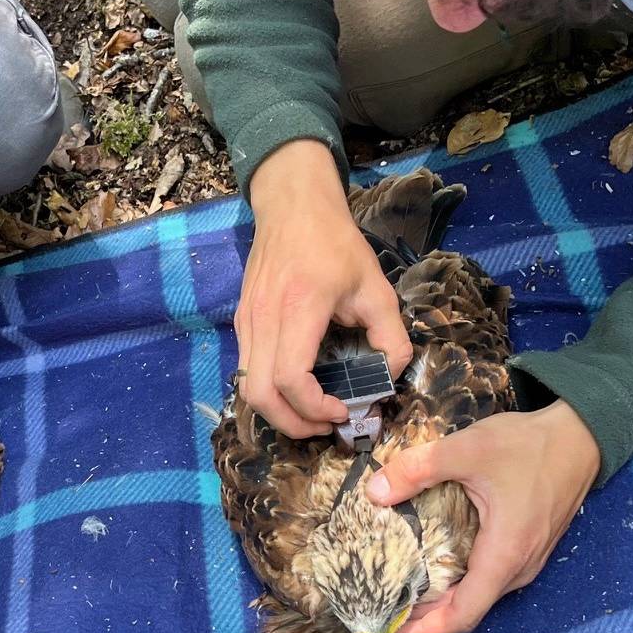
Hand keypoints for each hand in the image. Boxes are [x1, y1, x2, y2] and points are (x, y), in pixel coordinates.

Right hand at [238, 140, 411, 437]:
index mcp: (299, 308)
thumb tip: (390, 376)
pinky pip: (247, 370)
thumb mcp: (377, 287)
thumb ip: (391, 336)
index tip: (342, 409)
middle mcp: (264, 318)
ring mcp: (247, 320)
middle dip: (292, 423)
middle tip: (325, 427)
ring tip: (312, 413)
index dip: (314, 407)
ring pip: (247, 387)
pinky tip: (298, 388)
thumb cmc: (336, 244)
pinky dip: (270, 392)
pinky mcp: (241, 320)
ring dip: (278, 412)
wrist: (293, 206)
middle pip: (259, 394)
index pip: (291, 378)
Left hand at [365, 400, 600, 632]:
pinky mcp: (526, 549)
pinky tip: (429, 567)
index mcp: (504, 556)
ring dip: (439, 601)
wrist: (580, 437)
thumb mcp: (468, 449)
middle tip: (379, 610)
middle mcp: (517, 569)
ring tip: (397, 592)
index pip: (462, 615)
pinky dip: (456, 583)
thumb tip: (374, 493)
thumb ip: (418, 469)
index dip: (423, 632)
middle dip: (422, 618)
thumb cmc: (529, 446)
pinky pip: (487, 578)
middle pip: (466, 610)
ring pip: (477, 594)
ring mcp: (525, 561)